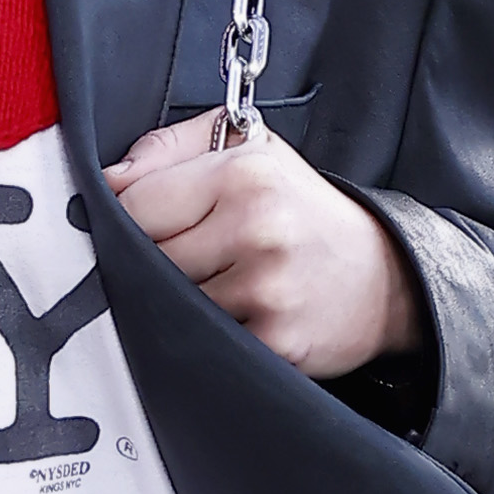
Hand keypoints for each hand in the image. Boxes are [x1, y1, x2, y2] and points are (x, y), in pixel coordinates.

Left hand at [105, 113, 425, 384]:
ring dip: (176, 305)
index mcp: (243, 174)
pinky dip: (205, 338)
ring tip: (215, 287)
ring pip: (166, 306)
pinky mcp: (273, 342)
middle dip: (150, 265)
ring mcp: (265, 289)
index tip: (143, 229)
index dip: (126, 221)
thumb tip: (108, 179)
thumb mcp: (251, 152)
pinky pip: (201, 344)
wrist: (385, 278)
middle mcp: (256, 228)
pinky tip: (232, 319)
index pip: (134, 205)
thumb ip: (171, 149)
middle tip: (186, 260)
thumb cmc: (306, 213)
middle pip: (143, 260)